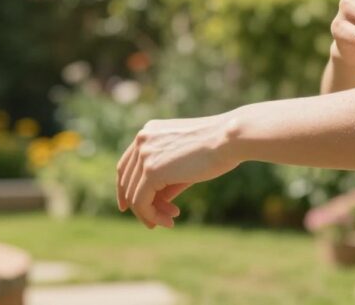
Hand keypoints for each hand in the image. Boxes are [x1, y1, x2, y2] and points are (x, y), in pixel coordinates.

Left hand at [116, 114, 241, 228]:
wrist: (230, 138)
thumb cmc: (216, 148)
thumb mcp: (185, 163)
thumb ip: (166, 179)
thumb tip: (155, 203)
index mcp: (149, 131)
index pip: (126, 165)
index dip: (125, 189)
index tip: (132, 208)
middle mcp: (141, 139)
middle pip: (127, 181)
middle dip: (143, 205)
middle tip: (163, 220)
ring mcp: (144, 154)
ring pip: (133, 195)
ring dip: (150, 213)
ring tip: (170, 222)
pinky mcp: (151, 170)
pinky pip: (141, 202)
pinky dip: (152, 216)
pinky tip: (170, 221)